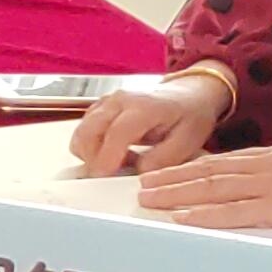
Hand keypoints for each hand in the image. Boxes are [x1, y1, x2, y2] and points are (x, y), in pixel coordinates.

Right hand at [71, 73, 233, 176]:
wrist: (188, 94)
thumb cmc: (189, 117)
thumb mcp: (187, 142)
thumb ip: (162, 159)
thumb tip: (139, 173)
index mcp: (144, 106)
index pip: (117, 132)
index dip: (108, 157)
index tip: (105, 176)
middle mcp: (120, 100)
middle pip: (89, 130)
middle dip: (92, 159)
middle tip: (109, 176)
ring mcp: (107, 101)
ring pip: (81, 132)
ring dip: (91, 154)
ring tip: (118, 162)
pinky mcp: (100, 107)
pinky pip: (84, 131)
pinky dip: (92, 147)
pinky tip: (114, 153)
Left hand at [138, 137, 271, 231]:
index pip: (221, 162)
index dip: (187, 167)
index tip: (163, 171)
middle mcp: (265, 166)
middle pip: (207, 172)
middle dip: (171, 179)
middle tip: (139, 185)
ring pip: (213, 189)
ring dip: (178, 195)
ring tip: (149, 199)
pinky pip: (237, 213)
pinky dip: (207, 215)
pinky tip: (185, 218)